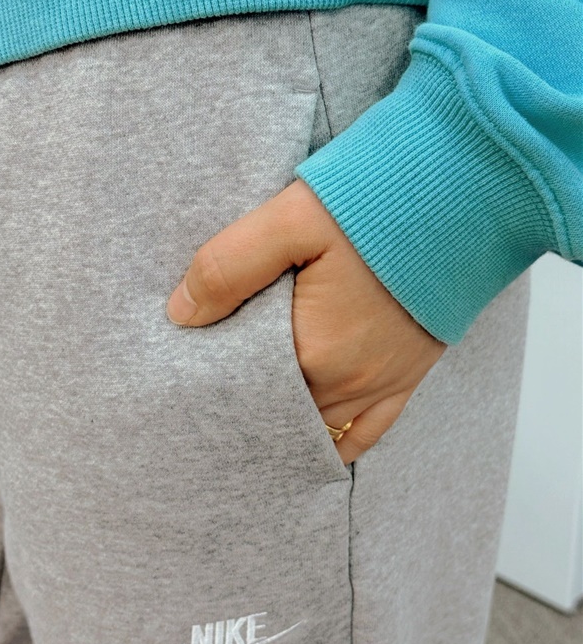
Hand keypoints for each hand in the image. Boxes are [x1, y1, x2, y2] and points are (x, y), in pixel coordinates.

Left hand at [166, 178, 446, 464]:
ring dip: (284, 423)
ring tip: (252, 421)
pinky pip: (369, 431)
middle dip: (247, 404)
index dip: (215, 381)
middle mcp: (347, 380)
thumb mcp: (290, 219)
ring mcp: (382, 384)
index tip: (191, 374)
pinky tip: (315, 449)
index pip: (244, 386)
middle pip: (279, 410)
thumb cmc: (377, 202)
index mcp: (312, 349)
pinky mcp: (408, 376)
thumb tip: (180, 313)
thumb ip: (229, 266)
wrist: (463, 195)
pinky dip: (338, 443)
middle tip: (214, 398)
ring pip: (317, 425)